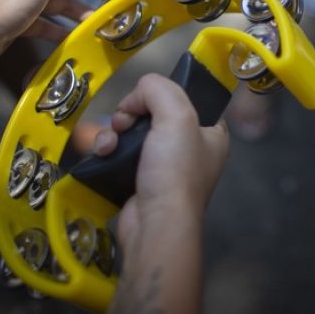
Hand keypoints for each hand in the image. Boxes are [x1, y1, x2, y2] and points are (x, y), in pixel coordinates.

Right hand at [93, 74, 229, 244]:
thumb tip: (137, 94)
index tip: (147, 101)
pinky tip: (103, 153)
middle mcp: (190, 148)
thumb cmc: (174, 169)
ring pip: (132, 131)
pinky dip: (108, 149)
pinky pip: (120, 153)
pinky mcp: (138, 180)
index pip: (186, 98)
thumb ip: (159, 89)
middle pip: (153, 112)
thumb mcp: (176, 115)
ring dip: (114, 130)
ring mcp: (163, 166)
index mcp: (211, 132)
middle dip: (131, 113)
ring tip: (109, 142)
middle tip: (124, 122)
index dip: (162, 94)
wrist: (155, 224)